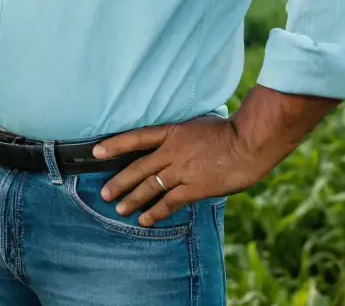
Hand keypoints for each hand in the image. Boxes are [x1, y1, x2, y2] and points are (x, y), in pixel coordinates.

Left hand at [91, 116, 268, 226]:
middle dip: (119, 182)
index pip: (136, 137)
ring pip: (150, 187)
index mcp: (171, 132)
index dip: (114, 144)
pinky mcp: (194, 188)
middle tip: (105, 193)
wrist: (248, 143)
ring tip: (119, 209)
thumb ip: (182, 137)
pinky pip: (170, 202)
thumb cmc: (228, 131)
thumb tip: (174, 146)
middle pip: (138, 168)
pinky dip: (156, 212)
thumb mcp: (197, 125)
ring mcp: (181, 170)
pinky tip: (146, 219)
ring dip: (133, 199)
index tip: (96, 151)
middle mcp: (171, 152)